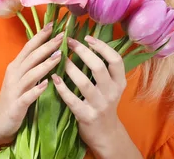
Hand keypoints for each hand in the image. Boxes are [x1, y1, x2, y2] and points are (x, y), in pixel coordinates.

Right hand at [0, 22, 63, 144]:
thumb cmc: (13, 97)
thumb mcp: (21, 78)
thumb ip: (32, 65)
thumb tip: (49, 49)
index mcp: (16, 66)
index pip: (29, 47)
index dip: (40, 35)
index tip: (54, 24)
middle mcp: (14, 75)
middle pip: (32, 57)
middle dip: (47, 45)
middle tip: (62, 36)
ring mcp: (15, 89)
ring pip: (31, 74)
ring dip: (45, 64)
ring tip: (59, 56)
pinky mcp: (17, 105)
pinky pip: (28, 96)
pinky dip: (37, 89)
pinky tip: (47, 84)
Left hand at [52, 35, 136, 157]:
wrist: (106, 134)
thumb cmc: (105, 104)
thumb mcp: (112, 87)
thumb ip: (104, 69)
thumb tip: (88, 42)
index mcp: (120, 82)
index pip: (116, 60)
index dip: (102, 47)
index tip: (88, 38)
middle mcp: (112, 92)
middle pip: (98, 67)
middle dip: (83, 52)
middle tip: (69, 42)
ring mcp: (99, 105)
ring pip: (84, 83)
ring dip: (70, 68)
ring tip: (60, 58)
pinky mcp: (86, 116)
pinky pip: (72, 100)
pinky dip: (61, 88)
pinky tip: (54, 78)